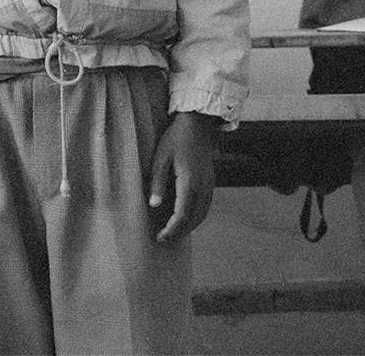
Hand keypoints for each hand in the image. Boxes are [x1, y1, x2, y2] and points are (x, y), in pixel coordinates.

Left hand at [149, 111, 218, 241]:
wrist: (198, 125)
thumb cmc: (175, 139)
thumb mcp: (160, 158)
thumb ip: (157, 182)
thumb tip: (154, 205)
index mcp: (190, 183)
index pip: (182, 214)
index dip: (172, 229)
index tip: (160, 237)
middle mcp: (203, 188)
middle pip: (194, 219)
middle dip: (179, 232)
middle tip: (164, 240)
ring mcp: (209, 186)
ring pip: (202, 214)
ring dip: (188, 226)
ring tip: (173, 233)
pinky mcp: (210, 182)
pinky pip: (205, 206)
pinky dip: (195, 217)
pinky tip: (184, 218)